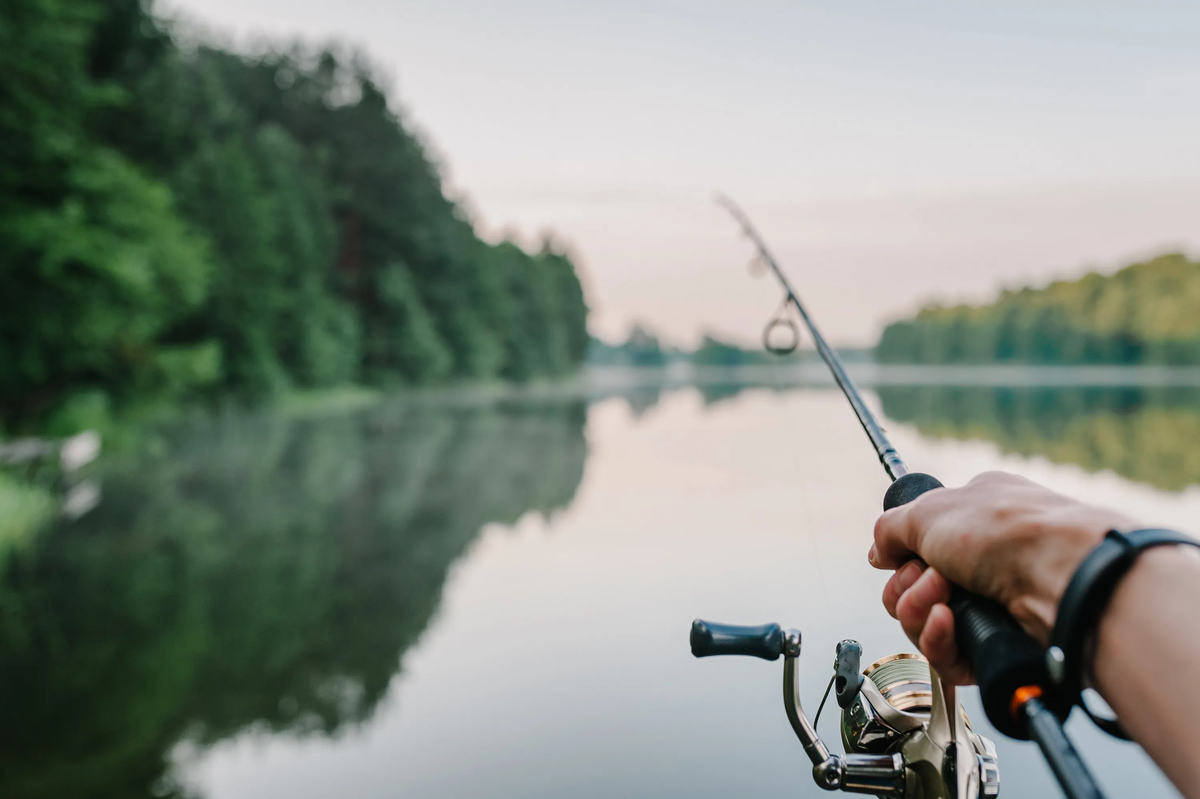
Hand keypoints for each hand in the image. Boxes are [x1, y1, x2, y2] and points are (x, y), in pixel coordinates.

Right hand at [869, 471, 1134, 683]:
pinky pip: (945, 656)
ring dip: (918, 610)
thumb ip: (890, 529)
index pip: (918, 545)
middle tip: (931, 577)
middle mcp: (983, 560)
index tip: (901, 556)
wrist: (1062, 576)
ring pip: (923, 623)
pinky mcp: (995, 645)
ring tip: (944, 598)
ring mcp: (991, 604)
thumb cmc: (1008, 531)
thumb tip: (878, 553)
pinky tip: (949, 622)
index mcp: (973, 517)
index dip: (902, 556)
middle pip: (912, 588)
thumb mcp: (929, 510)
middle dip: (907, 586)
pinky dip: (938, 639)